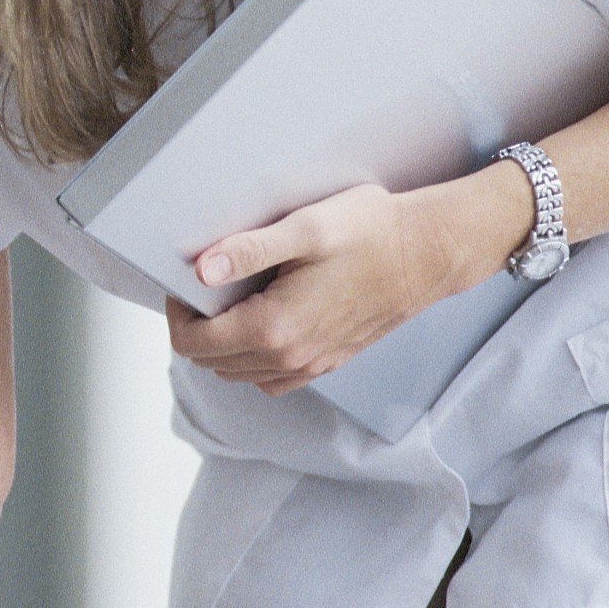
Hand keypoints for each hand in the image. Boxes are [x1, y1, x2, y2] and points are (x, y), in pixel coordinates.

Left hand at [169, 177, 515, 395]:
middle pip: (212, 362)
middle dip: (197, 328)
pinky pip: (274, 379)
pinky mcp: (330, 361)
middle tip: (205, 288)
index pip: (194, 344)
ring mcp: (312, 365)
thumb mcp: (305, 228)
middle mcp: (290, 357)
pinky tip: (262, 326)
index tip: (185, 284)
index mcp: (274, 327)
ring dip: (224, 346)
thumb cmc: (371, 233)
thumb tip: (200, 269)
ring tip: (230, 303)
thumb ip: (248, 250)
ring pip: (240, 374)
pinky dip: (255, 361)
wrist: (429, 252)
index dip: (179, 314)